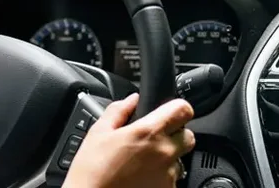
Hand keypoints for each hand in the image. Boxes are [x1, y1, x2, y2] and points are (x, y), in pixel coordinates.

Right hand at [63, 94, 195, 187]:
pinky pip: (172, 179)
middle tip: (153, 141)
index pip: (183, 110)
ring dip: (167, 158)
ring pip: (179, 160)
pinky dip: (161, 177)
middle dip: (175, 135)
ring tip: (142, 164)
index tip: (170, 112)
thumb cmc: (91, 171)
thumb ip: (118, 111)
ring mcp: (168, 175)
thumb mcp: (98, 133)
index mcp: (148, 132)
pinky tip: (141, 177)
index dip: (177, 108)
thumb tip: (132, 100)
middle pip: (187, 136)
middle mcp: (164, 153)